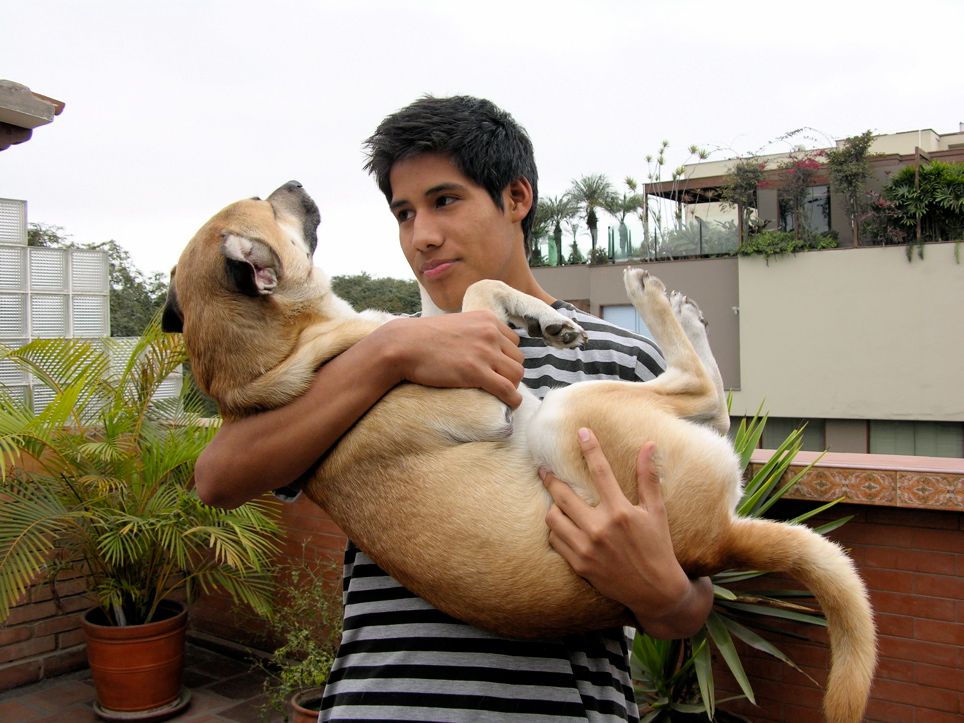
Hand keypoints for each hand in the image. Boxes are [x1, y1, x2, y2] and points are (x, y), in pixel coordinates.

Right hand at [378, 311, 524, 407]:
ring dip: (512, 387)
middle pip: (518, 359)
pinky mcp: (477, 372)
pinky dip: (513, 400)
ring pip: (517, 374)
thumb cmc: (424, 337)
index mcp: (487, 318)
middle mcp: (490, 332)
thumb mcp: (457, 324)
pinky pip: (507, 389)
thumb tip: (483, 349)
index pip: (514, 341)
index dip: (507, 357)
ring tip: (502, 395)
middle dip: (510, 373)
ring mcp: (485, 352)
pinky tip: (510, 405)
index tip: (499, 369)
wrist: (404, 344)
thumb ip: (474, 331)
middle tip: (498, 384)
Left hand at [541, 428, 712, 637]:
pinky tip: (561, 523)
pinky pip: (555, 540)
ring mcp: (586, 548)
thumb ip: (648, 478)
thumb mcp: (656, 512)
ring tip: (554, 500)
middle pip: (563, 495)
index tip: (581, 432)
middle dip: (550, 478)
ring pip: (553, 518)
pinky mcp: (579, 565)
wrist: (656, 591)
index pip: (600, 472)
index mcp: (620, 512)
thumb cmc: (658, 547)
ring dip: (552, 506)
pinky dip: (556, 529)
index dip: (590, 448)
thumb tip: (649, 445)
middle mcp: (599, 529)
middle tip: (544, 469)